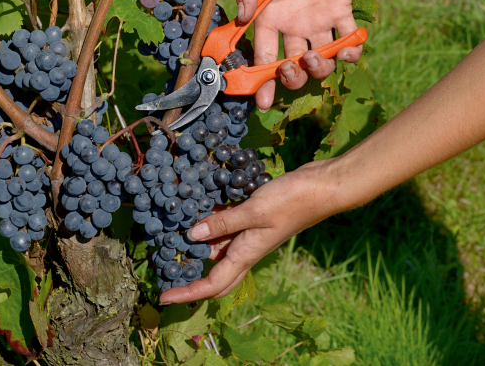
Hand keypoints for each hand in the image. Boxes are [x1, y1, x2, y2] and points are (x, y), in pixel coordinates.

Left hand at [158, 158, 344, 304]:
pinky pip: (226, 224)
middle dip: (189, 274)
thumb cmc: (292, 201)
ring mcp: (250, 233)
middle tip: (163, 266)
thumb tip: (192, 235)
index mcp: (246, 254)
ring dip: (196, 241)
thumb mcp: (254, 211)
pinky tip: (196, 204)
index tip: (163, 297)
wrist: (321, 187)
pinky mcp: (253, 216)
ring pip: (217, 245)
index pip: (212, 285)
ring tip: (170, 230)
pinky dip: (210, 219)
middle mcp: (245, 248)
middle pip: (213, 272)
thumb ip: (223, 222)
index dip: (187, 293)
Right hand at [233, 0, 362, 109]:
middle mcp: (293, 25)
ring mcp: (318, 21)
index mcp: (270, 18)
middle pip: (292, 66)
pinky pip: (349, 40)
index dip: (261, 81)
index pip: (263, 57)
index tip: (261, 102)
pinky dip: (352, 51)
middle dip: (291, 78)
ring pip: (320, 59)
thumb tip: (241, 18)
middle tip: (290, 70)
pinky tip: (347, 51)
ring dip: (318, 67)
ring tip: (314, 56)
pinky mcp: (341, 12)